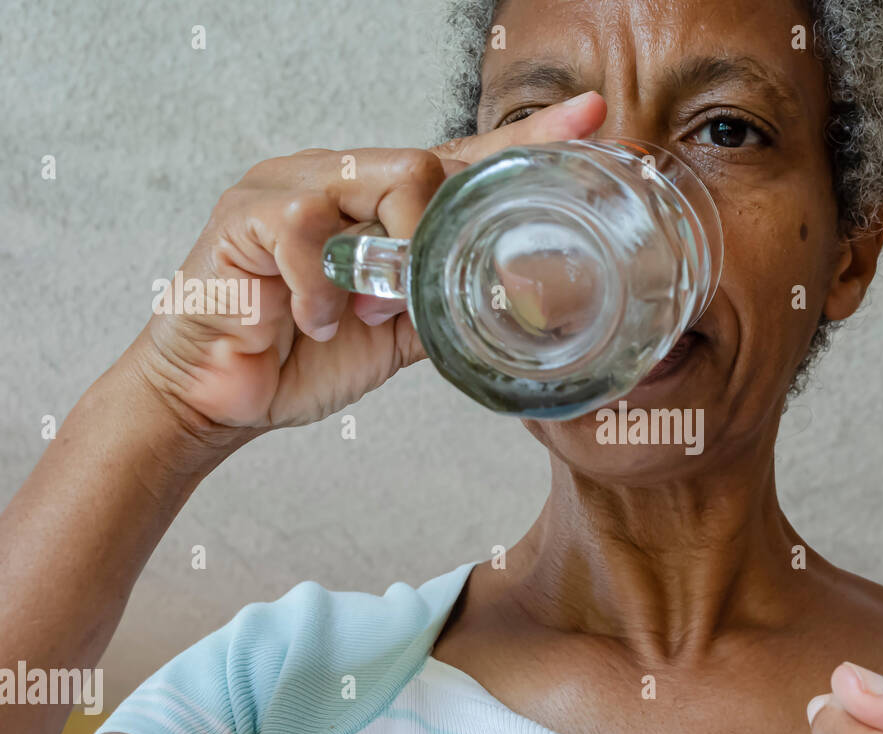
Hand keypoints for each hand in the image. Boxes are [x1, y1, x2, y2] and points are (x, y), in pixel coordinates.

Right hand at [126, 92, 606, 438]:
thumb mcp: (397, 337)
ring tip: (366, 315)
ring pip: (375, 178)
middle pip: (423, 162)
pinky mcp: (245, 214)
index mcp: (377, 203)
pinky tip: (314, 322)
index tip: (592, 119)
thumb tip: (514, 302)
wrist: (221, 397)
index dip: (525, 141)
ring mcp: (288, 188)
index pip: (461, 160)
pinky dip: (324, 291)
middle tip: (414, 295)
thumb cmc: (303, 358)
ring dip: (385, 262)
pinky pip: (307, 230)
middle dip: (439, 231)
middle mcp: (336, 179)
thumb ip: (444, 306)